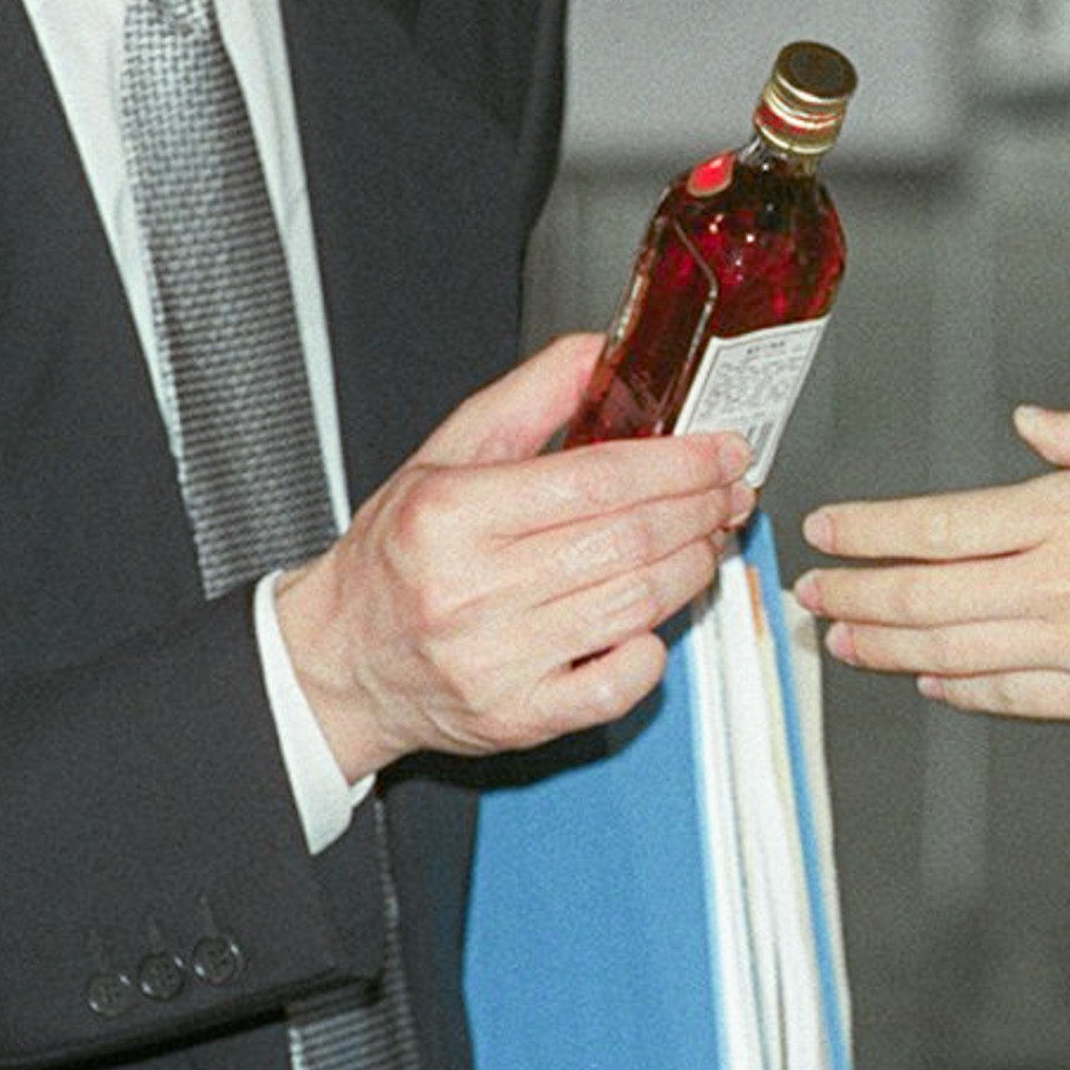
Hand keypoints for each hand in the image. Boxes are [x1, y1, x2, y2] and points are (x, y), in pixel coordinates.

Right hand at [272, 333, 748, 780]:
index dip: (678, 464)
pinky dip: (652, 652)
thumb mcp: (444, 455)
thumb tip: (605, 352)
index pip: (596, 480)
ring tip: (707, 539)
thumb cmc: (398, 554)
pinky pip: (613, 687)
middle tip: (729, 491)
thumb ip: (530, 398)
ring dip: (691, 567)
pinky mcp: (516, 717)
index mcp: (451, 515)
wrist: (340, 658)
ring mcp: (495, 662)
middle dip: (699, 509)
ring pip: (634, 606)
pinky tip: (657, 619)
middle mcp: (469, 590)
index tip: (719, 451)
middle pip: (627, 541)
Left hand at [796, 404, 1069, 726]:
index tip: (824, 529)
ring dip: (887, 648)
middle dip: (854, 593)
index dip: (871, 530)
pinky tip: (930, 681)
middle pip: (928, 595)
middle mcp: (1068, 582)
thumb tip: (1025, 426)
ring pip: (955, 653)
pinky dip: (961, 690)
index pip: (943, 522)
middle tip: (807, 593)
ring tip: (842, 639)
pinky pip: (1015, 699)